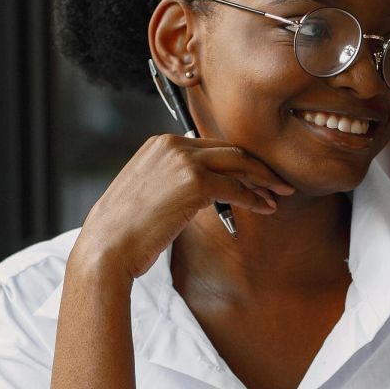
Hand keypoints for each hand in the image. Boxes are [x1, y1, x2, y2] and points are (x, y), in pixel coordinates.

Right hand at [72, 135, 295, 278]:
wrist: (108, 246)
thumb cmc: (127, 228)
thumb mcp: (149, 191)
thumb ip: (175, 179)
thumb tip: (207, 188)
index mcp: (161, 142)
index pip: (212, 146)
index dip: (239, 161)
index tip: (257, 175)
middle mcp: (174, 144)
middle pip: (230, 150)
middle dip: (258, 166)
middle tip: (280, 182)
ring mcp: (185, 161)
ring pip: (238, 164)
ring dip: (264, 179)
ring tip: (281, 193)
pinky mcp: (195, 182)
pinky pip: (236, 187)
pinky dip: (255, 197)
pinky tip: (266, 207)